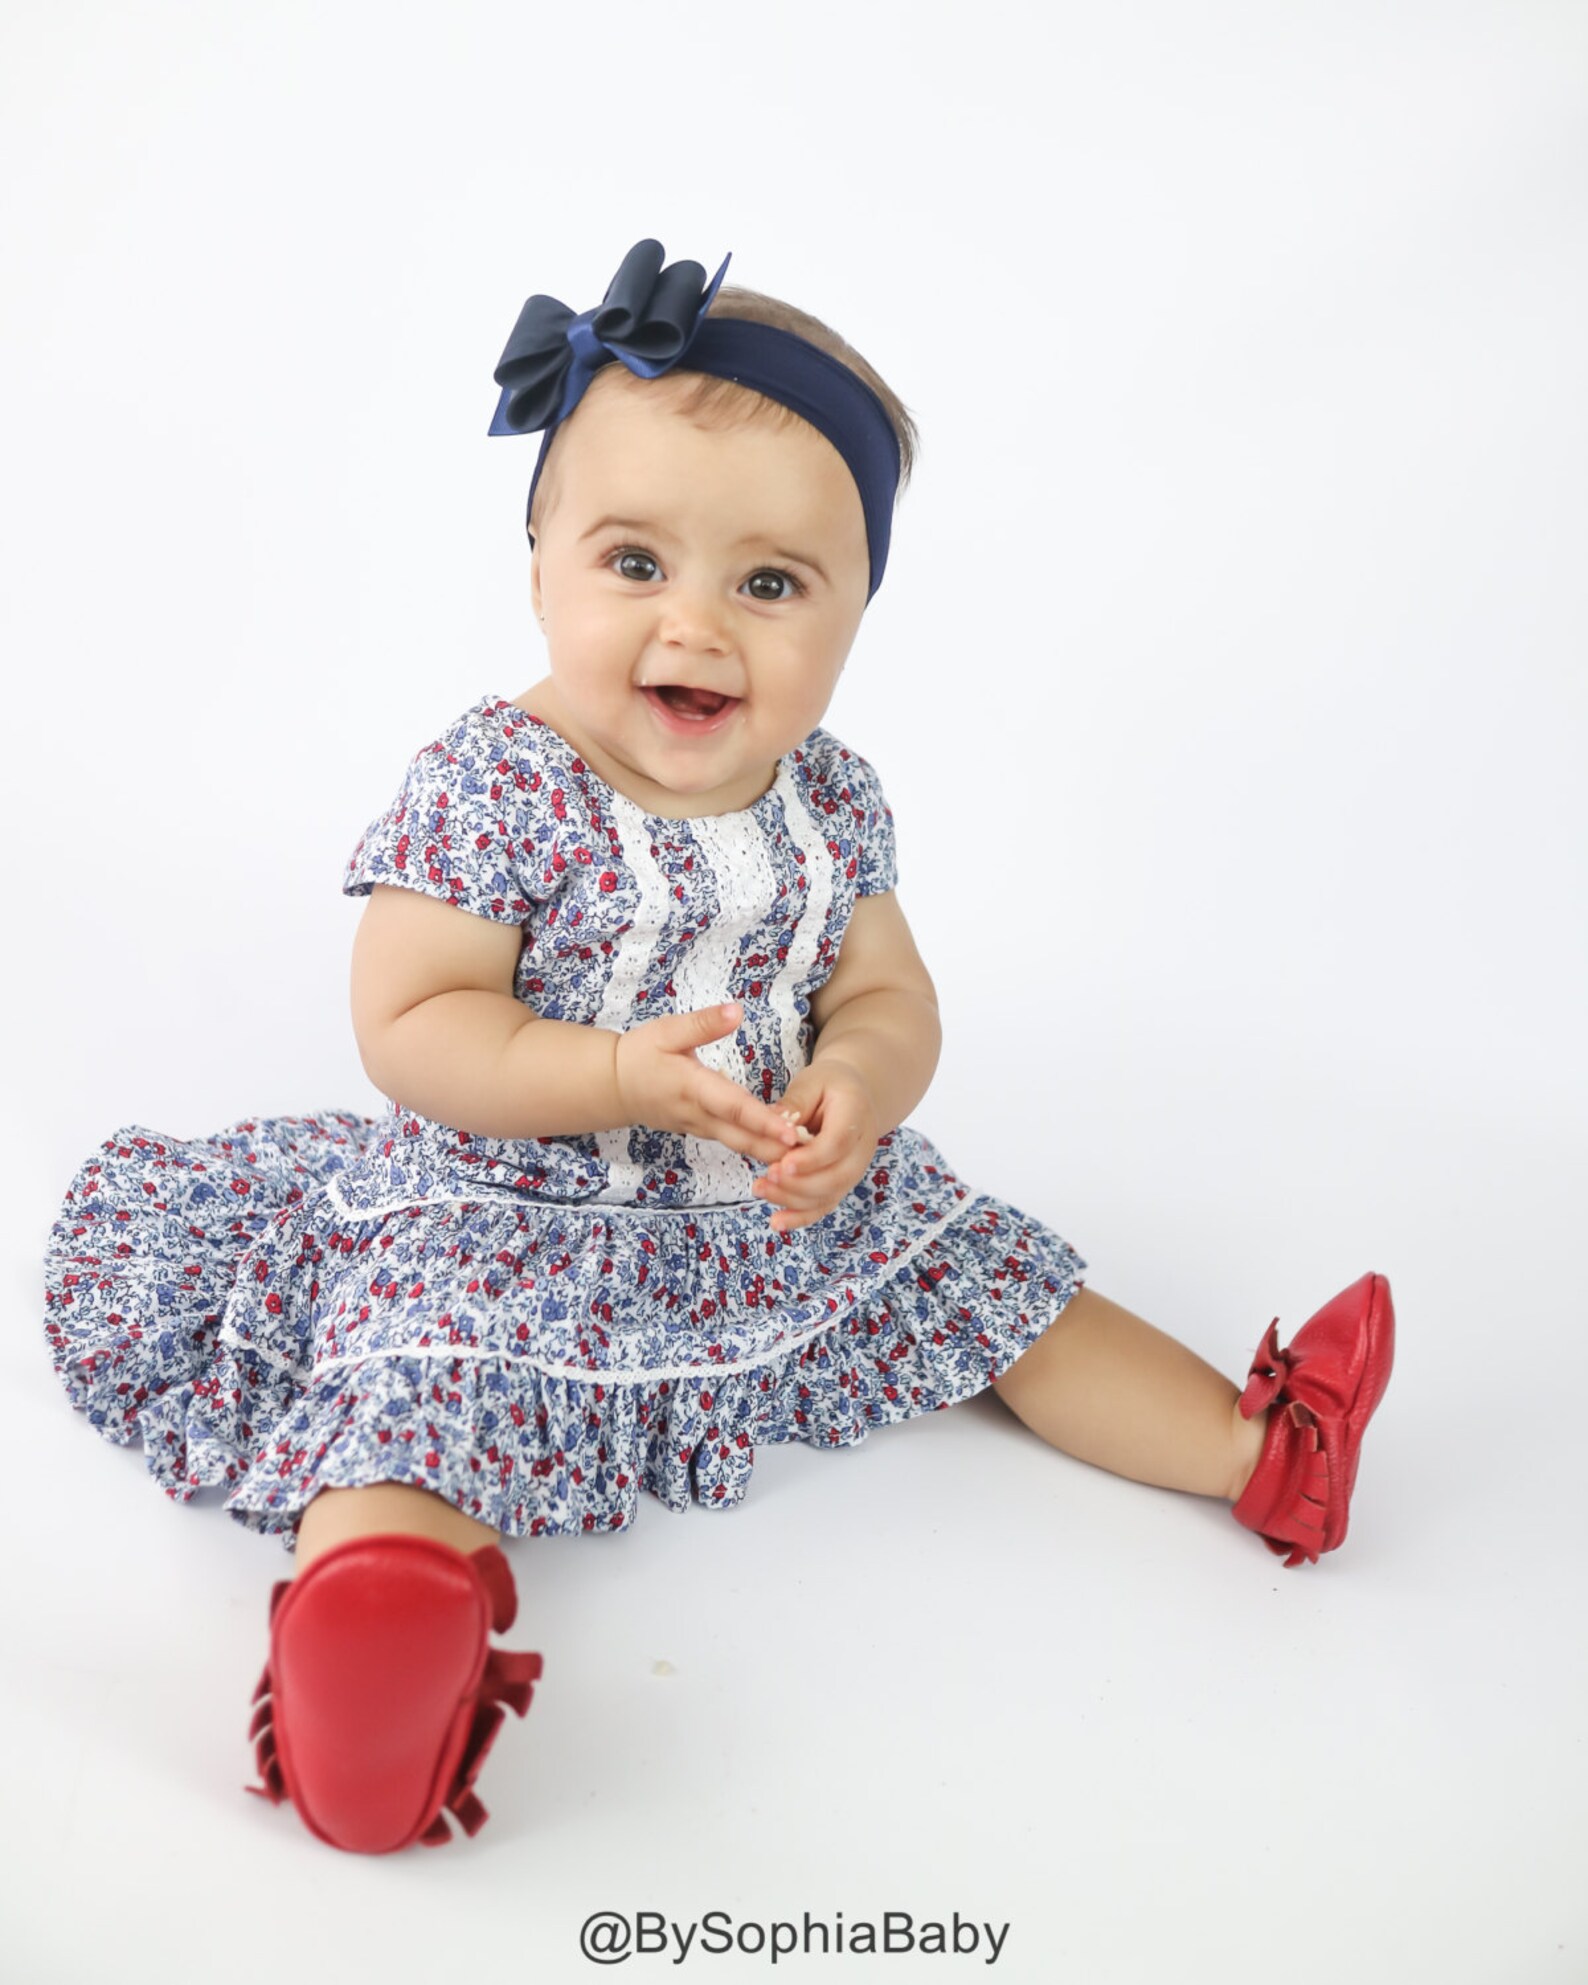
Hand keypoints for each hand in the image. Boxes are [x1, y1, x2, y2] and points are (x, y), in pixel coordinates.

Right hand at [612, 1002, 802, 1167]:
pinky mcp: (701, 1130)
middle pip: (742, 1137)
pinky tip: (783, 1149)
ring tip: (808, 1155)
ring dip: (771, 1152)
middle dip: (777, 1148)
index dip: (764, 1121)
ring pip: (739, 1143)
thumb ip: (703, 1023)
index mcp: (692, 1087)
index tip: (791, 1132)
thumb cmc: (640, 1054)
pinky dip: (757, 1147)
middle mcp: (698, 1114)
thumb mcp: (667, 1030)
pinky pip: (733, 1142)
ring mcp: (699, 1127)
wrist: (614, 1086)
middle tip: (814, 1154)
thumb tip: (737, 1011)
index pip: (734, 1107)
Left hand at [753, 1058, 880, 1233]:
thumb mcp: (811, 1082)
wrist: (853, 1095)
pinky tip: (777, 1222)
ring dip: (794, 1200)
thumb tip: (771, 1121)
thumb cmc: (828, 1085)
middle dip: (799, 1184)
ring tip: (760, 1190)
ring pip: (829, 1195)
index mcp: (857, 1114)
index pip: (837, 1144)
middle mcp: (862, 1147)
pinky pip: (824, 1205)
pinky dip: (801, 1217)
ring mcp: (854, 1169)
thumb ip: (794, 1103)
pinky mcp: (841, 1183)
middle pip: (837, 1177)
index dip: (811, 1159)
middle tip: (767, 1178)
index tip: (782, 1164)